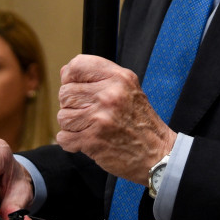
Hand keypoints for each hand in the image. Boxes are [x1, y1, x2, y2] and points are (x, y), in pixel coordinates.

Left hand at [55, 54, 175, 184]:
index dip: (71, 78)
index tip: (78, 88)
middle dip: (73, 106)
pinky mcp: (92, 140)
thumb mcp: (127, 88)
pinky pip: (63, 137)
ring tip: (91, 128)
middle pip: (65, 93)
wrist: (156, 154)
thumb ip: (99, 77)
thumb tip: (65, 72)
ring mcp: (100, 118)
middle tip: (91, 114)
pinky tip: (88, 140)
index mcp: (119, 78)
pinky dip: (72, 142)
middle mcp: (109, 95)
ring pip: (63, 116)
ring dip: (73, 125)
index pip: (77, 66)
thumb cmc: (140, 121)